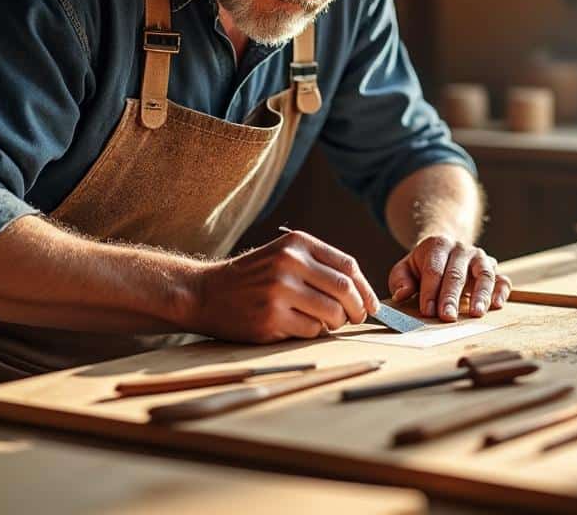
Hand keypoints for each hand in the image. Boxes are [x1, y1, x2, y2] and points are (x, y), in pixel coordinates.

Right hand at [189, 231, 379, 343]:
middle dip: (358, 309)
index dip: (365, 288)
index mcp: (297, 244)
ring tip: (327, 323)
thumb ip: (319, 266)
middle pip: (345, 289)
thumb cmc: (253, 277)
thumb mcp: (283, 256)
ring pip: (332, 313)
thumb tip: (363, 293)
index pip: (348, 265)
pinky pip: (312, 330)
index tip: (371, 304)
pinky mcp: (271, 318)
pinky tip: (300, 326)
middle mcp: (289, 263)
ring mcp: (279, 291)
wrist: (205, 293)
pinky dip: (314, 332)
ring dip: (337, 323)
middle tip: (357, 318)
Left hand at [387, 235, 510, 321]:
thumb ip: (400, 279)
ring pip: (484, 274)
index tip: (427, 311)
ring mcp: (480, 258)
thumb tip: (402, 294)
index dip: (430, 291)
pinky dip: (501, 291)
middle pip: (457, 273)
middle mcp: (461, 249)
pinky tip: (497, 304)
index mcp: (438, 245)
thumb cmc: (423, 265)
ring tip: (476, 313)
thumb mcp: (405, 268)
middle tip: (447, 317)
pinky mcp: (493, 270)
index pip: (434, 270)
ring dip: (481, 294)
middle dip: (451, 297)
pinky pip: (502, 279)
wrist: (445, 249)